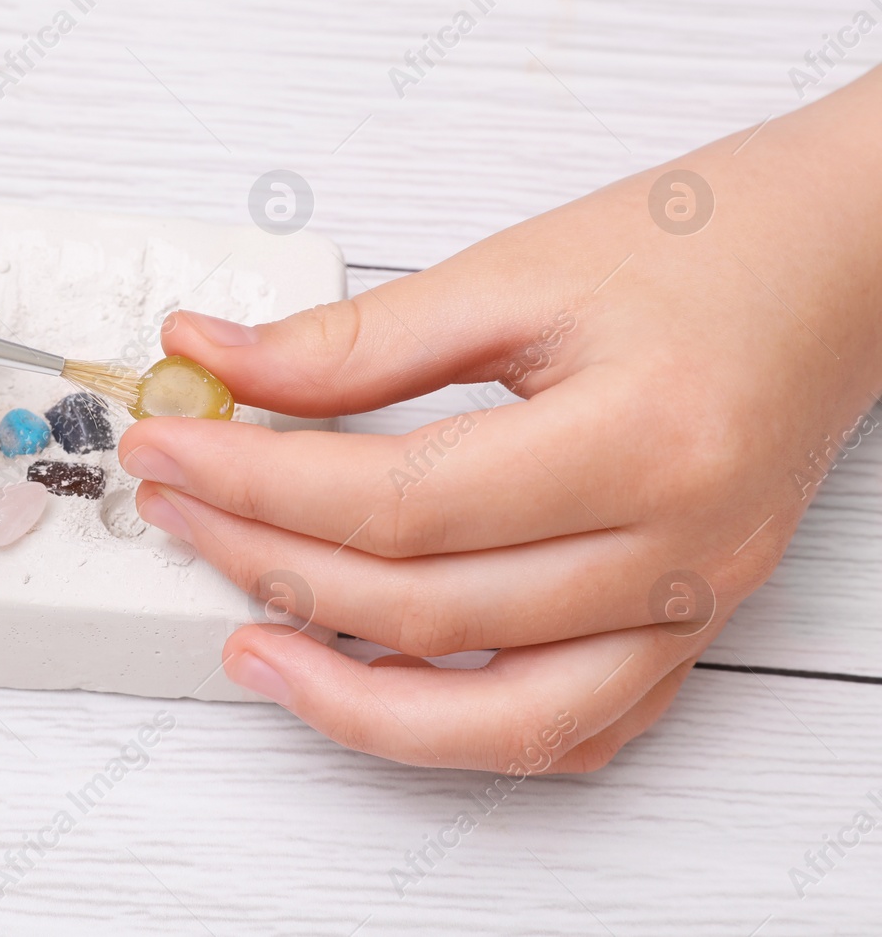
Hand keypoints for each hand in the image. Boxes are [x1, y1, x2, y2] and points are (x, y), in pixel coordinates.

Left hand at [119, 68, 881, 771]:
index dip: (253, 478)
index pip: (394, 501)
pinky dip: (457, 732)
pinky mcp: (687, 632)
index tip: (165, 442)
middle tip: (177, 503)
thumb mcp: (517, 269)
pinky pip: (568, 733)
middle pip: (420, 604)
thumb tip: (215, 361)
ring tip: (244, 639)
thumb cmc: (703, 247)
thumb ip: (357, 340)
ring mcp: (689, 611)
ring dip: (346, 692)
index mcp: (639, 441)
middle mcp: (675, 552)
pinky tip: (373, 688)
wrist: (841, 264)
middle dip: (265, 557)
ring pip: (494, 717)